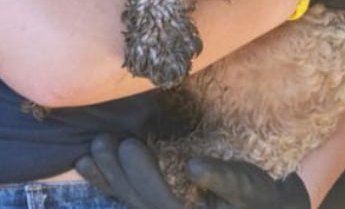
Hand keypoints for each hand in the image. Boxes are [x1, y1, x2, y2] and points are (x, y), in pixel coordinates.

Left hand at [76, 135, 309, 208]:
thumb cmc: (259, 199)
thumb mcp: (248, 188)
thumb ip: (224, 179)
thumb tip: (194, 167)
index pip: (160, 201)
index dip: (141, 176)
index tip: (129, 144)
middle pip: (138, 202)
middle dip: (116, 173)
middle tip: (101, 142)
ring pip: (128, 202)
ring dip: (105, 179)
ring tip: (85, 156)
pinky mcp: (160, 208)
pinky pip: (129, 200)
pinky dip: (108, 184)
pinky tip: (88, 166)